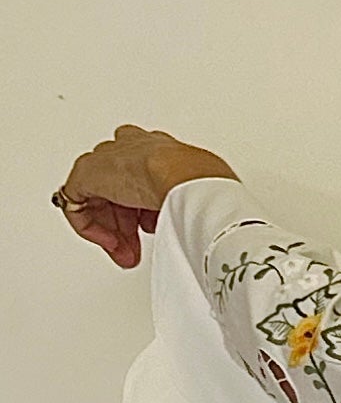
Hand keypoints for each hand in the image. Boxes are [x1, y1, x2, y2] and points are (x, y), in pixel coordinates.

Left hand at [52, 124, 235, 269]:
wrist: (183, 175)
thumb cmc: (201, 184)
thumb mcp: (201, 197)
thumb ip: (192, 208)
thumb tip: (200, 230)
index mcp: (159, 149)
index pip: (142, 175)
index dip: (144, 211)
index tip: (152, 232)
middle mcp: (131, 149)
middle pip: (118, 190)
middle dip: (125, 227)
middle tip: (134, 251)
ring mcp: (108, 160)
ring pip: (100, 199)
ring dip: (111, 231)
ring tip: (125, 253)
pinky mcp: (87, 173)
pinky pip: (77, 204)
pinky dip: (91, 229)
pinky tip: (109, 242)